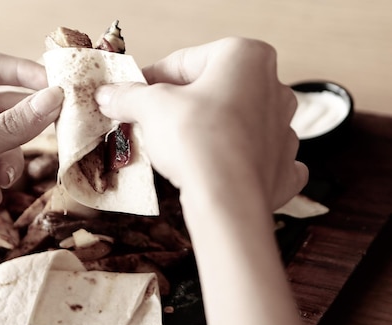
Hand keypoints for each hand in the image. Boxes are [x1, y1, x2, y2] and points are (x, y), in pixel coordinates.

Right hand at [95, 37, 307, 211]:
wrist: (226, 199)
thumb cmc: (195, 139)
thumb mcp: (151, 108)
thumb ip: (129, 95)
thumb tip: (108, 94)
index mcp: (246, 57)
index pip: (184, 62)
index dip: (151, 80)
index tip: (131, 96)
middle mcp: (273, 88)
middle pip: (213, 91)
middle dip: (181, 105)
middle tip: (148, 123)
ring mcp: (283, 130)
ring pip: (237, 124)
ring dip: (210, 132)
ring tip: (176, 150)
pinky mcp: (283, 168)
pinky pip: (259, 159)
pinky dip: (239, 163)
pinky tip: (221, 169)